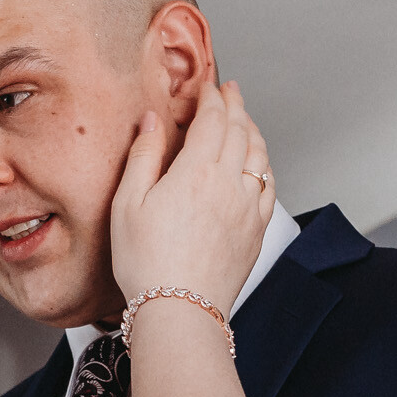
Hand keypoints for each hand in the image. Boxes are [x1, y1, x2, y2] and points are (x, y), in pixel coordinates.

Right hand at [109, 81, 275, 312]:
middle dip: (236, 105)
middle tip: (230, 90)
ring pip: (259, 155)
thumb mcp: (128, 205)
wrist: (180, 309)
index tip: (208, 86)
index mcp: (197, 172)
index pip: (213, 119)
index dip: (212, 97)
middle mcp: (230, 184)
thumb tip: (150, 121)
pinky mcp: (256, 230)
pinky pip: (269, 186)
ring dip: (253, 130)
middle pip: (240, 130)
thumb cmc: (147, 263)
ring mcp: (248, 207)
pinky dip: (265, 165)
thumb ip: (142, 156)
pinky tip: (259, 164)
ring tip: (245, 119)